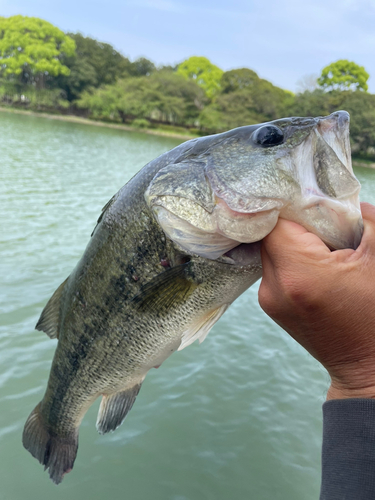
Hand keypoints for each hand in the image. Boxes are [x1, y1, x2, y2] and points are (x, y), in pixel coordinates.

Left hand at [259, 203, 374, 399]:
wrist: (364, 364)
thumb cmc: (374, 312)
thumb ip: (365, 219)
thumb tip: (346, 200)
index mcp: (299, 273)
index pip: (277, 222)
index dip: (294, 209)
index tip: (314, 206)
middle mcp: (274, 286)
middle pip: (271, 235)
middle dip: (295, 226)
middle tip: (323, 227)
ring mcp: (268, 299)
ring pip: (270, 251)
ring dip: (292, 243)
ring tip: (322, 249)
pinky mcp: (269, 306)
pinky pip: (273, 268)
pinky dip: (289, 260)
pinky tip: (314, 266)